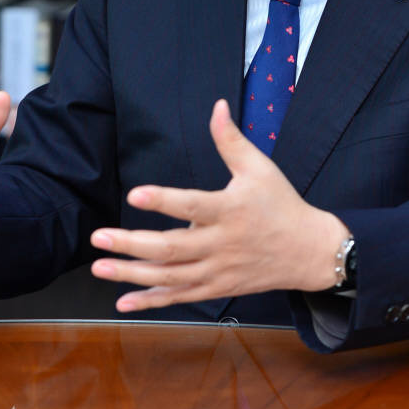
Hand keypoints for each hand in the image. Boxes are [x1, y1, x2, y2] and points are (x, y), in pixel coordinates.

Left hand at [90, 99, 347, 309]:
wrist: (309, 252)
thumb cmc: (282, 205)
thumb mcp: (260, 168)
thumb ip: (231, 140)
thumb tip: (216, 106)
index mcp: (231, 210)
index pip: (193, 206)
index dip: (164, 201)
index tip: (134, 194)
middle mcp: (221, 244)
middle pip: (172, 248)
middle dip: (132, 244)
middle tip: (99, 237)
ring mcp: (218, 271)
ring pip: (170, 277)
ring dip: (133, 274)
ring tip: (100, 267)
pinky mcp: (217, 288)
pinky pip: (180, 297)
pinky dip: (152, 301)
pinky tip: (124, 301)